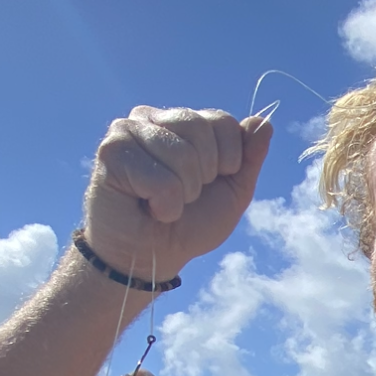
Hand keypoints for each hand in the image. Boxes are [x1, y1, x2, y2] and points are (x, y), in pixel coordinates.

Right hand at [82, 107, 272, 279]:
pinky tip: (146, 207)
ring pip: (180, 155)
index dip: (227, 160)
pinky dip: (163, 205)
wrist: (152, 258)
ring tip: (162, 204)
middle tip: (182, 196)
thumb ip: (249, 158)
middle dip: (202, 177)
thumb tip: (264, 122)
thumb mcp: (232, 193)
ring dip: (182, 194)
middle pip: (201, 130)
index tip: (208, 184)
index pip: (221, 121)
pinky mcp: (110, 152)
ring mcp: (127, 130)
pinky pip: (159, 179)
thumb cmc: (188, 225)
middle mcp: (152, 117)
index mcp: (182, 122)